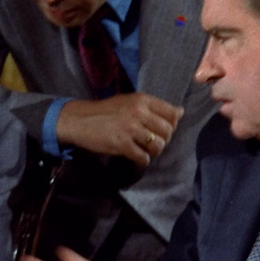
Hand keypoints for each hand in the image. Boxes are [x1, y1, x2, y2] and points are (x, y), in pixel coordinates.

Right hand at [56, 94, 182, 166]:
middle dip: (164, 140)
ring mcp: (130, 129)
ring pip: (158, 145)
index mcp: (142, 100)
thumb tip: (180, 113)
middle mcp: (138, 112)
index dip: (172, 124)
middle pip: (167, 131)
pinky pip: (143, 157)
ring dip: (154, 151)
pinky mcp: (122, 144)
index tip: (163, 129)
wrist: (79, 120)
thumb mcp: (129, 101)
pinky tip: (137, 157)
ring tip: (145, 150)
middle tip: (153, 142)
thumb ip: (152, 107)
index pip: (172, 113)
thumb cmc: (105, 111)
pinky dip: (143, 160)